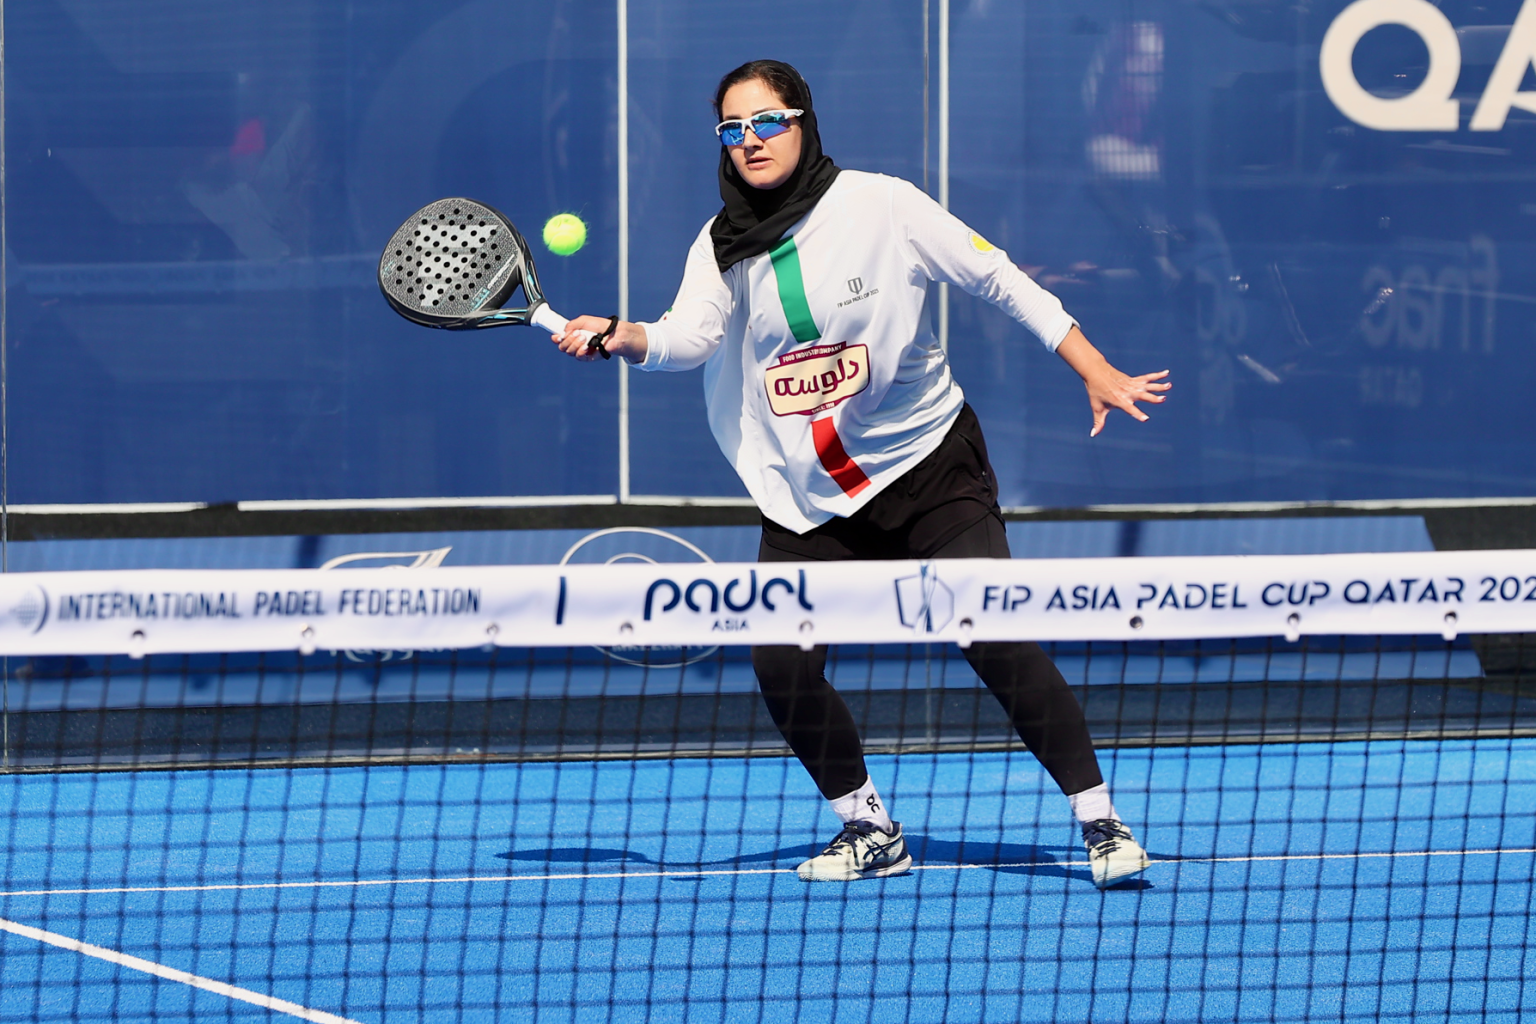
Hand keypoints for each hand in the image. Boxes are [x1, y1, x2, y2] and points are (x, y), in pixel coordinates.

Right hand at [552, 316, 648, 362]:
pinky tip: (586, 346)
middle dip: (567, 340)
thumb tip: (560, 334)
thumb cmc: (601, 326)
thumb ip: (571, 326)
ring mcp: (582, 351)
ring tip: (584, 337)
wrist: (614, 333)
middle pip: (562, 347)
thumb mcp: (583, 321)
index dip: (556, 338)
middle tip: (578, 333)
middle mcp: (576, 343)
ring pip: (569, 352)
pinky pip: (579, 357)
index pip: (560, 338)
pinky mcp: (589, 358)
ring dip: (575, 344)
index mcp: (573, 334)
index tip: (556, 336)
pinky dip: (581, 351)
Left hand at [1055, 326, 1170, 436]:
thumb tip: (1093, 435)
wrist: (1095, 371)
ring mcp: (1131, 384)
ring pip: (1147, 385)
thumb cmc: (1096, 391)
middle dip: (1152, 398)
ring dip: (1158, 386)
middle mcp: (1127, 392)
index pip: (1129, 409)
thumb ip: (1098, 422)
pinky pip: (1147, 377)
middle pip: (1142, 395)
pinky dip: (1157, 375)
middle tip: (1162, 399)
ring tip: (1169, 386)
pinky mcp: (1133, 379)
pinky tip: (1167, 373)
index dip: (1137, 414)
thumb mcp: (1097, 407)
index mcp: (1119, 400)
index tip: (1146, 418)